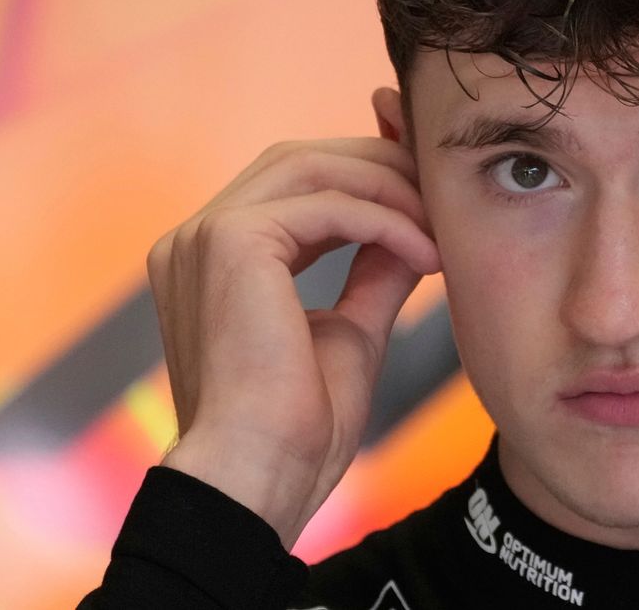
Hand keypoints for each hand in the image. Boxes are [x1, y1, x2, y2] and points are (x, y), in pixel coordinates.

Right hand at [149, 137, 439, 546]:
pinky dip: (386, 220)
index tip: (426, 192)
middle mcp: (196, 238)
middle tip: (442, 193)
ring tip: (439, 224)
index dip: (363, 177)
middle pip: (300, 161)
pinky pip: (329, 205)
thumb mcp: (350, 331)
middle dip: (379, 166)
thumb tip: (415, 231)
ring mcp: (205, 235)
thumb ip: (374, 273)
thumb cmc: (296, 429)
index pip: (292, 185)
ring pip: (313, 168)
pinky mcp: (230, 242)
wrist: (258, 479)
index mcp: (212, 258)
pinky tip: (426, 251)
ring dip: (388, 188)